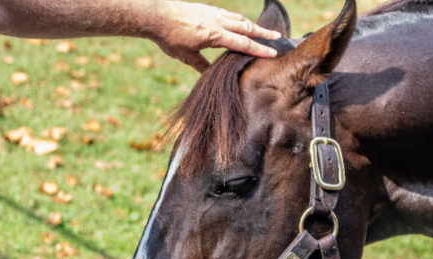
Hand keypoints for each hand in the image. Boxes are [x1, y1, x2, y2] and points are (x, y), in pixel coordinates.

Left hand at [151, 1, 280, 71]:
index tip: (272, 53)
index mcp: (214, 35)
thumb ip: (201, 64)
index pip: (242, 43)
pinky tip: (241, 23)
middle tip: (277, 37)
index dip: (258, 49)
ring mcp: (212, 13)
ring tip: (263, 31)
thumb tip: (211, 74)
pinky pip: (228, 14)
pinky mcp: (207, 9)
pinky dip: (238, 19)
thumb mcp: (186, 56)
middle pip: (246, 27)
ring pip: (238, 18)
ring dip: (253, 25)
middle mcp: (216, 21)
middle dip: (263, 33)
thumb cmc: (169, 37)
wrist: (155, 15)